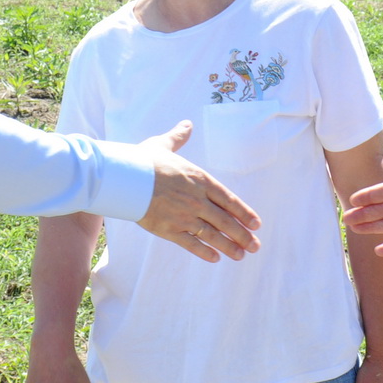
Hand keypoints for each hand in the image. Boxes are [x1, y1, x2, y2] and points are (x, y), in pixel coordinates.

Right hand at [137, 121, 260, 261]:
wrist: (125, 178)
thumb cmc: (144, 160)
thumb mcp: (164, 144)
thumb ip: (179, 137)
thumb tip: (187, 124)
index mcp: (200, 180)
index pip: (228, 199)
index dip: (244, 213)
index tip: (256, 223)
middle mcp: (197, 200)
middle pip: (225, 221)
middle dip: (242, 235)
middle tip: (255, 246)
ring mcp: (184, 217)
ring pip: (212, 235)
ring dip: (229, 246)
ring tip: (241, 255)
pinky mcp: (169, 230)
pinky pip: (191, 244)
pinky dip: (204, 252)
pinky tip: (215, 258)